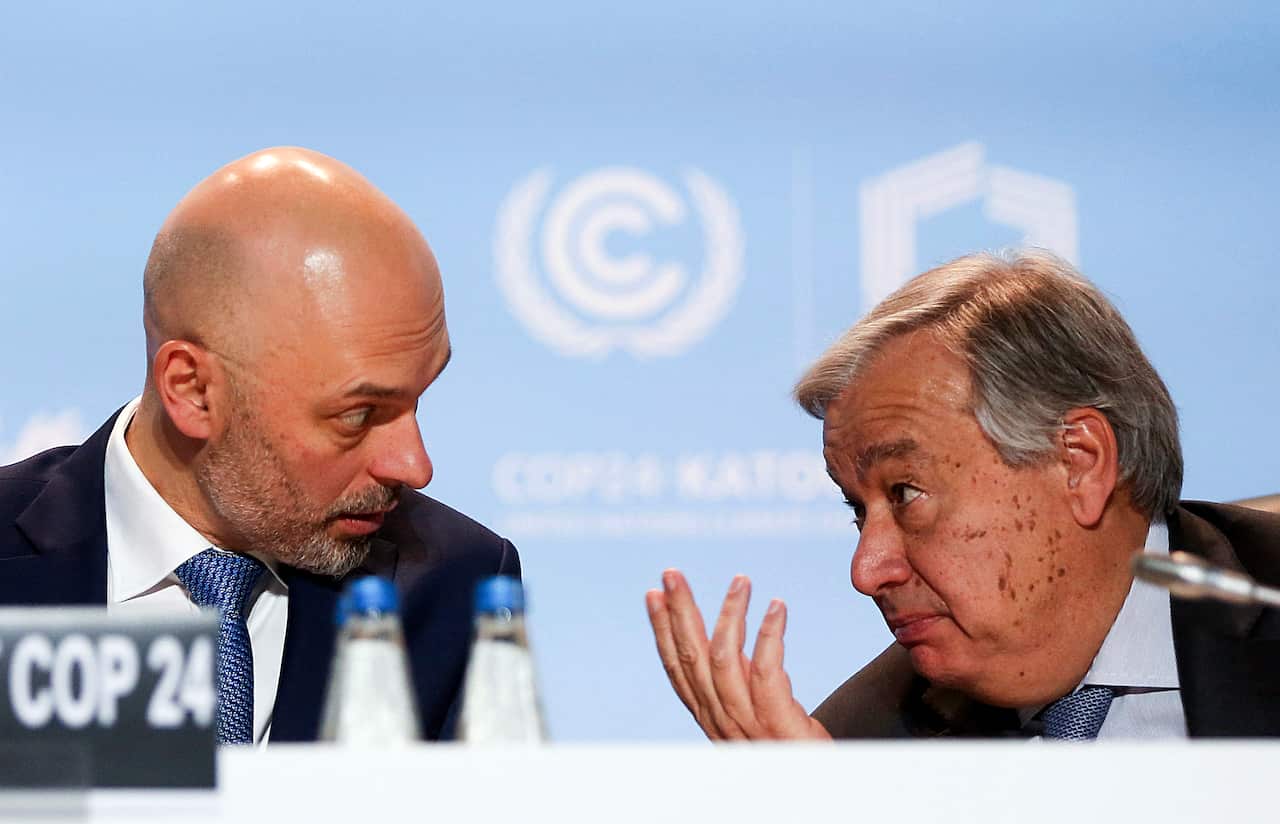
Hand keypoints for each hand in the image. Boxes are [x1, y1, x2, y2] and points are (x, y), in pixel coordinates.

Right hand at [645, 569, 831, 740]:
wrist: (814, 792)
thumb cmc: (789, 754)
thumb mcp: (754, 718)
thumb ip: (738, 686)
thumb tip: (725, 642)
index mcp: (711, 718)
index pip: (677, 669)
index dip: (662, 630)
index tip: (655, 594)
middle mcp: (720, 721)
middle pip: (692, 658)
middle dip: (679, 612)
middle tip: (672, 573)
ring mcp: (747, 725)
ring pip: (724, 659)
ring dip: (728, 613)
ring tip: (740, 580)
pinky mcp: (778, 725)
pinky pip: (766, 672)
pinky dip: (768, 635)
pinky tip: (776, 607)